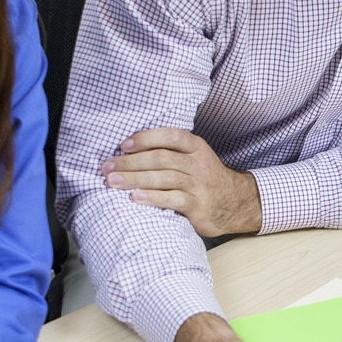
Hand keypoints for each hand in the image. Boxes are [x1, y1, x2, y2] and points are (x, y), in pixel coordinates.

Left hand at [102, 128, 261, 236]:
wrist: (233, 203)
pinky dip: (152, 198)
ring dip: (135, 179)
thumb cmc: (203, 179)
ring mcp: (199, 185)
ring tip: (113, 182)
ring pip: (164, 177)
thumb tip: (128, 150)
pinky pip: (173, 199)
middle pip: (161, 158)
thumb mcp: (193, 158)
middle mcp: (198, 163)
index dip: (145, 138)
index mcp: (195, 147)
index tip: (123, 145)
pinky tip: (135, 198)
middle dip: (130, 162)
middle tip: (107, 167)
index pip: (170, 136)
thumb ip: (169, 151)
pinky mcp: (198, 206)